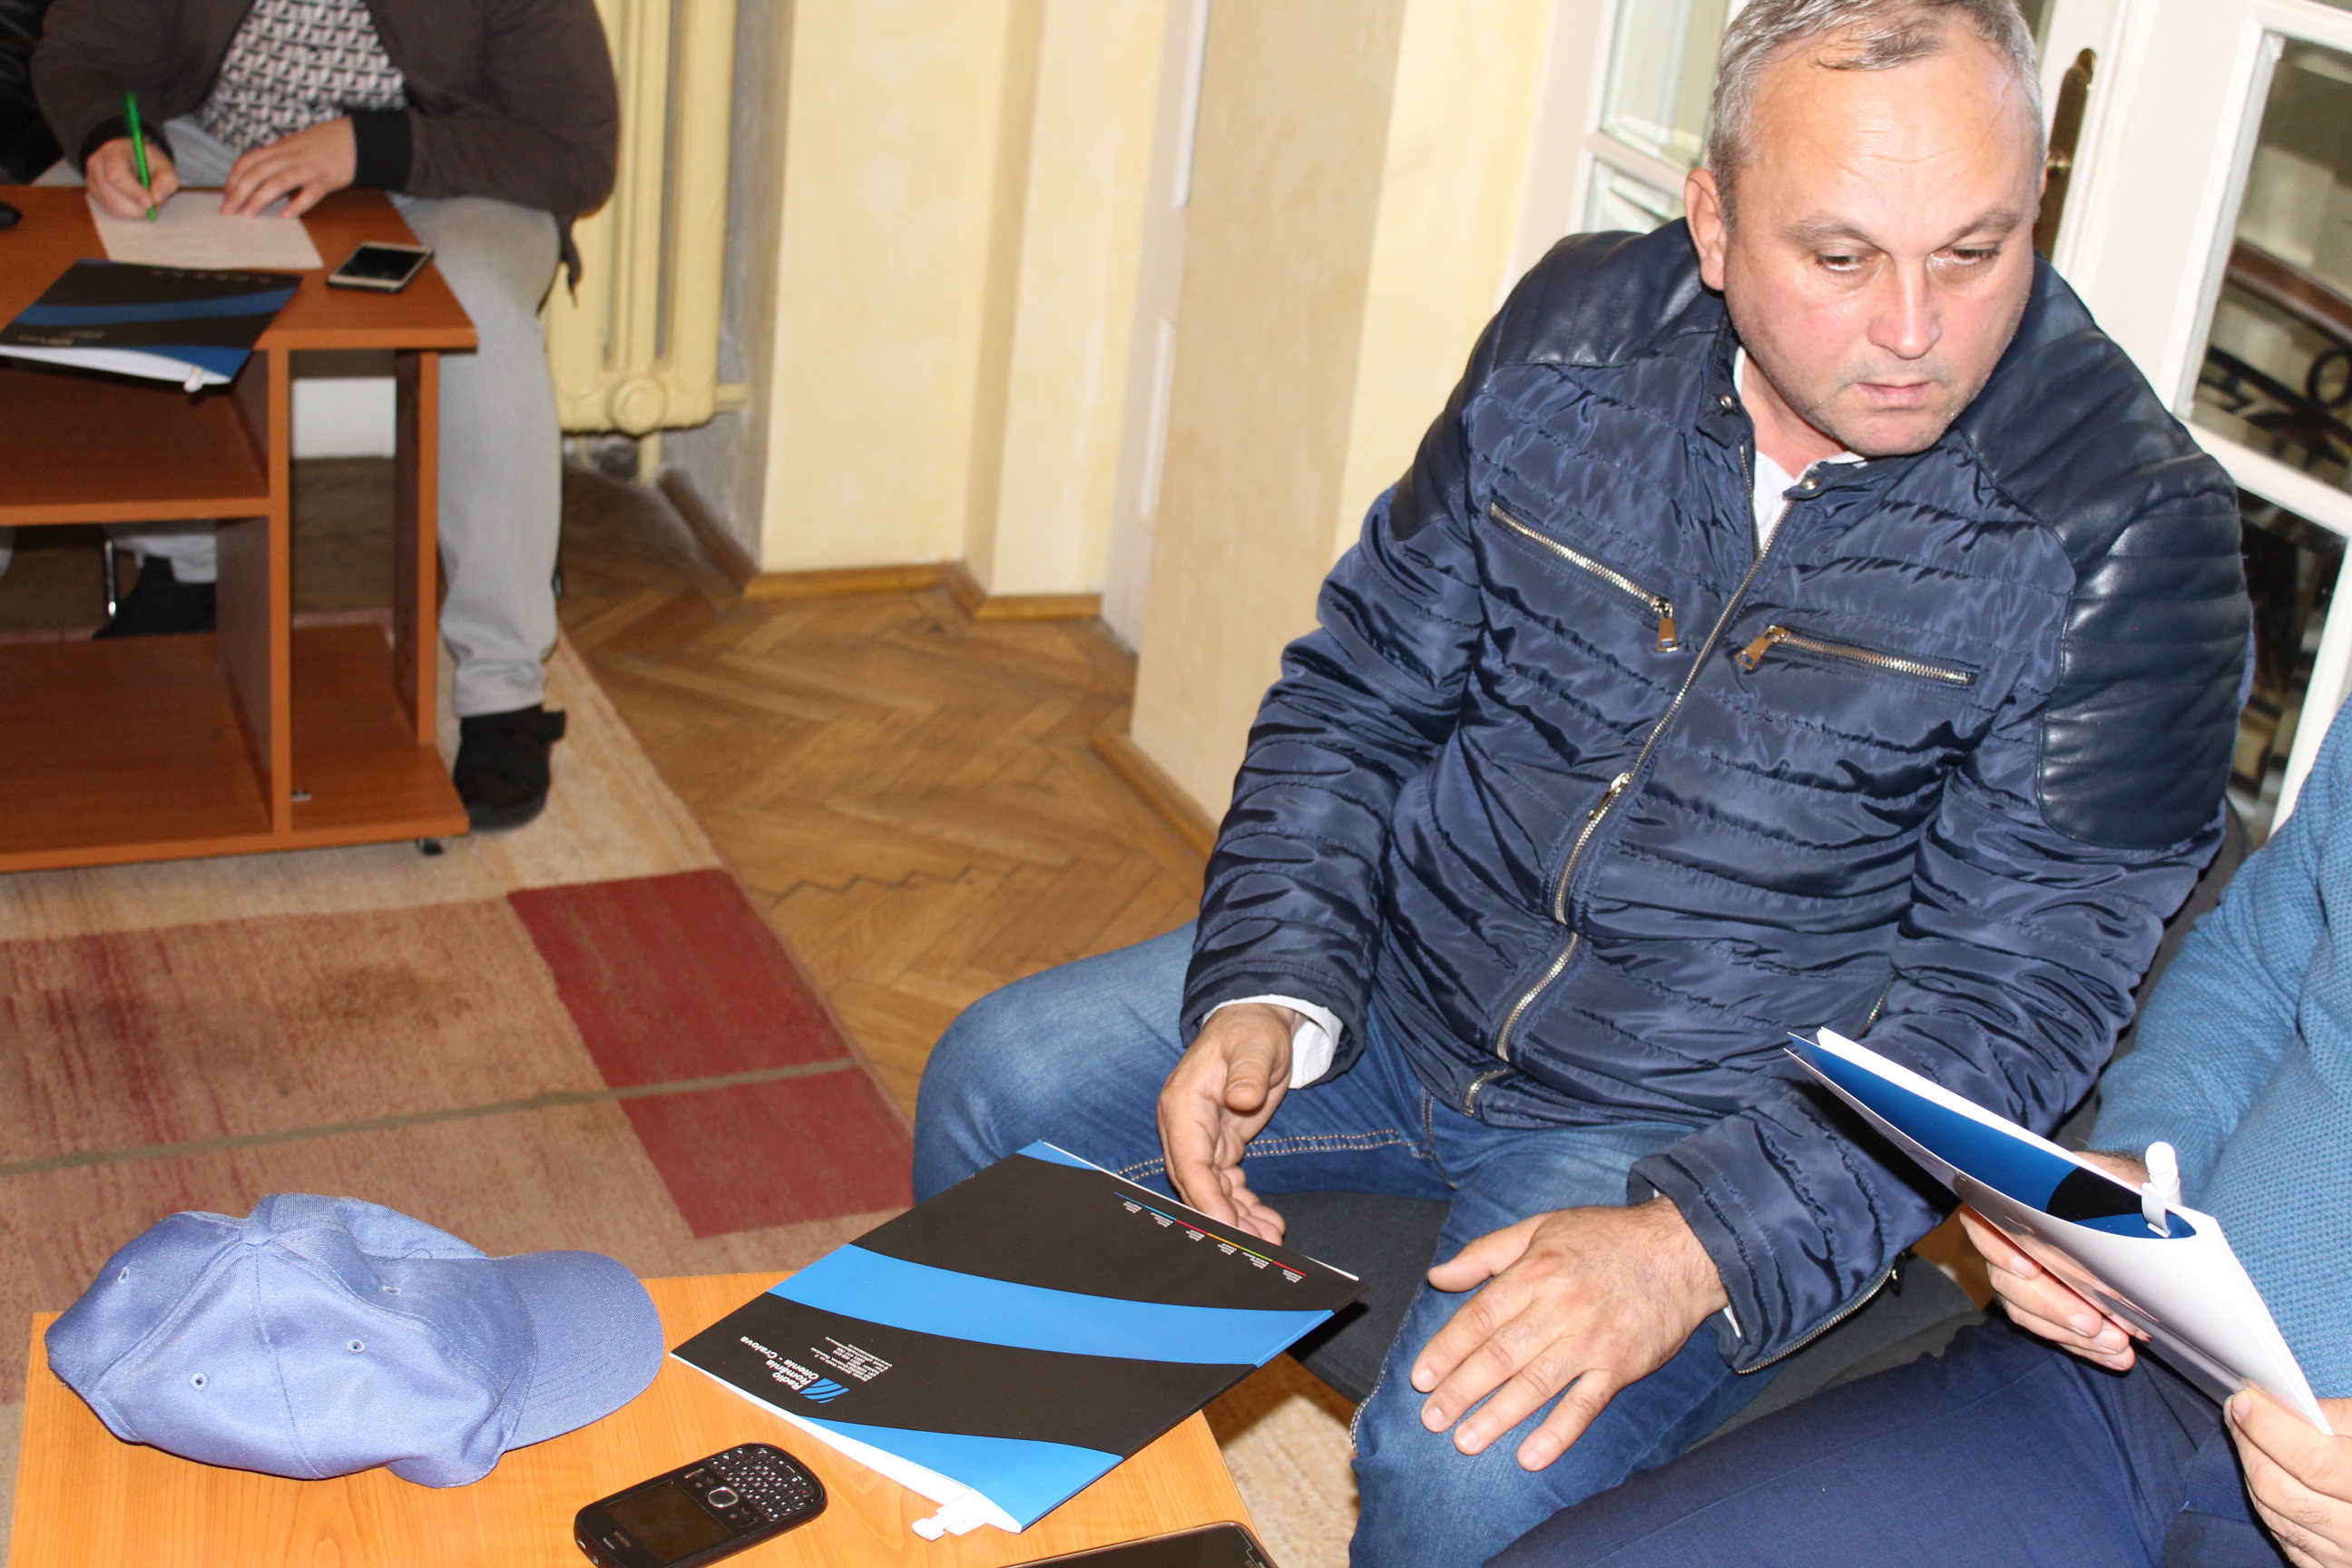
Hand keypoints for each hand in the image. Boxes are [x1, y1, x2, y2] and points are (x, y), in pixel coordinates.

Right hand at [86, 136, 179, 218]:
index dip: (133, 193)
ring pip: (112, 207)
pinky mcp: (94, 194)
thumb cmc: (146, 160)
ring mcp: (92, 181)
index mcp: (112, 153)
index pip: (116, 176)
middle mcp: (96, 166)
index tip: (150, 203)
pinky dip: (129, 213)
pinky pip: (112, 211)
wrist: (129, 155)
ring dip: (135, 211)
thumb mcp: (164, 165)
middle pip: (112, 196)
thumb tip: (156, 198)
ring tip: (148, 201)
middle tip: (155, 206)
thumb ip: (166, 180)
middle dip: (137, 207)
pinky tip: (137, 203)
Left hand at [222, 118, 355, 216]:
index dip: (234, 178)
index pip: (248, 161)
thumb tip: (259, 178)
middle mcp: (289, 157)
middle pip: (257, 173)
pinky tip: (287, 215)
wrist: (355, 138)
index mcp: (279, 148)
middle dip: (239, 192)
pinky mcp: (326, 179)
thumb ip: (278, 159)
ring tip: (248, 214)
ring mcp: (307, 167)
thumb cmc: (324, 143)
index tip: (226, 194)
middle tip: (228, 210)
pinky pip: (310, 193)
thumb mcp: (295, 145)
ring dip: (260, 198)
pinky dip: (297, 204)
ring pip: (278, 182)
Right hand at [1156, 1003, 1294, 1243]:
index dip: (1207, 1200)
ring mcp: (1201, 1138)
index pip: (1190, 1163)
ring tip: (1269, 1239)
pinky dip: (1243, 1205)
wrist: (1256, 1023)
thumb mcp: (1254, 1047)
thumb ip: (1248, 1073)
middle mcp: (1185, 1126)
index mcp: (1183, 1105)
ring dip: (1237, 1218)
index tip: (1229, 1229)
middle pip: (1197, 1185)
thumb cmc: (1252, 1032)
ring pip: (1212, 1191)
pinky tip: (1266, 1222)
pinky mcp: (1219, 1144)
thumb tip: (1241, 1098)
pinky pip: (1226, 1184)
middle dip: (1224, 1219)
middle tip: (1256, 1246)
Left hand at [1410, 1196, 1727, 1469]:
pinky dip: (1558, 1433)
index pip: (1479, 1318)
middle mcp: (1560, 1308)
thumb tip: (1439, 1276)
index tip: (1420, 1378)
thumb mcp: (1541, 1227)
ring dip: (1497, 1416)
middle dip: (1460, 1390)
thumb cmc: (1605, 1237)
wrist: (1682, 1249)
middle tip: (1431, 1419)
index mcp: (1535, 1272)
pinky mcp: (1621, 1367)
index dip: (1446, 1350)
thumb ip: (1486, 1253)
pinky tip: (1530, 1457)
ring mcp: (1591, 1341)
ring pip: (1535, 1384)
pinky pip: (1585, 1405)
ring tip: (1465, 1441)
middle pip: (1499, 1356)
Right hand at [1959, 1150, 2146, 1370]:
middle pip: (2008, 1279)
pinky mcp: (2043, 1305)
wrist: (2131, 1222)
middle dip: (2052, 1305)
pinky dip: (2082, 1346)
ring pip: (2026, 1310)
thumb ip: (2144, 1176)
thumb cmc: (2124, 1192)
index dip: (1999, 1247)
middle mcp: (2011, 1239)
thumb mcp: (2134, 1180)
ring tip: (2115, 1344)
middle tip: (2092, 1322)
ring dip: (2069, 1332)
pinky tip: (2116, 1354)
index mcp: (2020, 1199)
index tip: (2031, 1268)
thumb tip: (2161, 1158)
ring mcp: (2024, 1276)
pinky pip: (2048, 1330)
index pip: (1986, 1222)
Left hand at [2231, 1389, 2351, 1566]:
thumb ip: (2341, 1419)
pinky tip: (2269, 1476)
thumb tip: (2282, 1406)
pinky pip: (2287, 1540)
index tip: (2244, 1401)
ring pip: (2275, 1515)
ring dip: (2252, 1472)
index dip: (2271, 1429)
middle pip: (2282, 1490)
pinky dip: (2270, 1505)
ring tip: (2248, 1437)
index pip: (2312, 1462)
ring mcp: (2350, 1560)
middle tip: (2239, 1411)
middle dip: (2250, 1445)